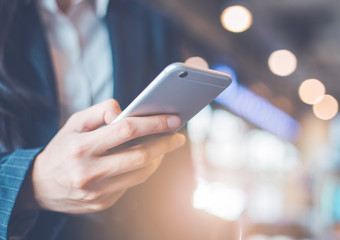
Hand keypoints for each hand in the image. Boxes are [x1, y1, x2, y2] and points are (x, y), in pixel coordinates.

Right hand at [31, 99, 184, 213]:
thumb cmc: (62, 148)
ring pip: (140, 173)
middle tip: (178, 136)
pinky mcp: (101, 204)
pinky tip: (147, 160)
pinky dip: (143, 171)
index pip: (126, 130)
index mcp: (81, 146)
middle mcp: (89, 171)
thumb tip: (127, 111)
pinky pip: (131, 185)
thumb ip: (100, 111)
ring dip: (158, 158)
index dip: (154, 123)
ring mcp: (96, 191)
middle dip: (165, 144)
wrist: (39, 186)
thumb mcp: (74, 123)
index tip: (173, 119)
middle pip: (140, 155)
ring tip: (165, 146)